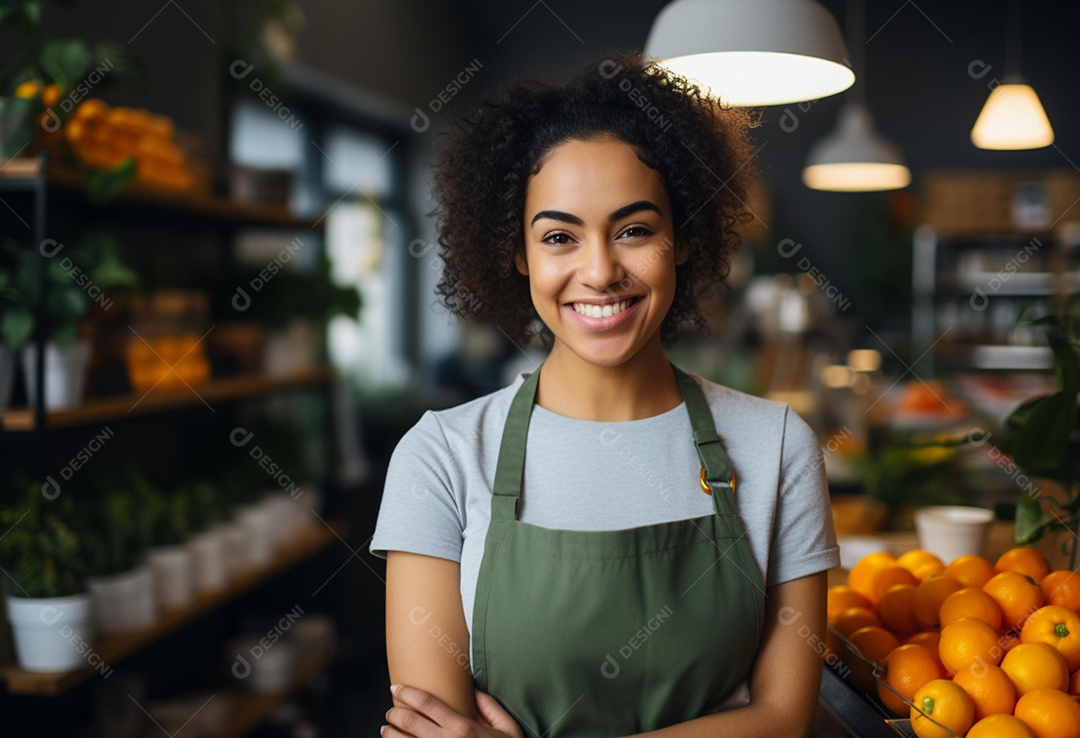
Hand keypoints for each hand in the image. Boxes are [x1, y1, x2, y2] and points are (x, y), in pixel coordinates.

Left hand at [384, 684, 522, 737]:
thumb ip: (490, 707)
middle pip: (408, 722)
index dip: (407, 692)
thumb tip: (474, 689)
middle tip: (390, 712)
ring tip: (386, 730)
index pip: (427, 703)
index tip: (395, 687)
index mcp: (463, 727)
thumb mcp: (507, 728)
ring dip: (389, 735)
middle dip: (393, 714)